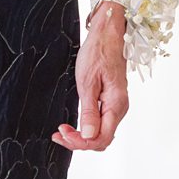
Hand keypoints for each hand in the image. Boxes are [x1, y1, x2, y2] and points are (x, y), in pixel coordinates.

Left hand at [53, 5, 129, 152]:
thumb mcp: (87, 82)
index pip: (101, 138)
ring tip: (63, 131)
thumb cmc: (98, 53)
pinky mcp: (111, 100)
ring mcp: (116, 105)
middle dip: (80, 141)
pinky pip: (102, 121)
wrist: (108, 35)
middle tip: (58, 134)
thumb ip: (89, 111)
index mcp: (116, 106)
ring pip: (102, 132)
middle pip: (102, 139)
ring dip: (83, 136)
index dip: (81, 143)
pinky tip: (75, 124)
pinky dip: (87, 126)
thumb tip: (88, 136)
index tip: (62, 135)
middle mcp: (119, 109)